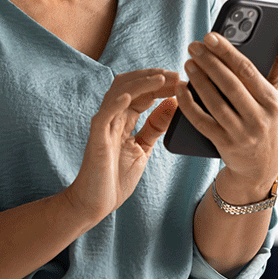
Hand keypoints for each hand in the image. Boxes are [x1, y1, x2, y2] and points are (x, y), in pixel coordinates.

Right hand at [64, 69, 179, 223]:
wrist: (94, 203)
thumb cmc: (115, 178)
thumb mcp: (143, 148)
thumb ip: (155, 127)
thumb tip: (173, 103)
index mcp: (123, 119)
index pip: (142, 92)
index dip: (161, 83)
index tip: (182, 80)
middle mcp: (112, 117)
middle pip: (130, 85)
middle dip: (154, 77)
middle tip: (177, 75)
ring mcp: (103, 126)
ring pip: (118, 93)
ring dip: (141, 83)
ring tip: (162, 79)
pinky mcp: (96, 138)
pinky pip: (104, 115)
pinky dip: (116, 103)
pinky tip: (131, 96)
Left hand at [175, 30, 277, 199]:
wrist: (260, 166)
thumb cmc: (266, 118)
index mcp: (272, 101)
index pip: (248, 71)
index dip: (228, 52)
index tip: (210, 36)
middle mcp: (259, 118)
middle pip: (230, 85)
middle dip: (210, 62)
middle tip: (194, 46)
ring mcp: (241, 133)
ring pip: (215, 103)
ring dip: (198, 81)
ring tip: (188, 63)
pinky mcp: (224, 145)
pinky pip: (202, 122)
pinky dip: (189, 105)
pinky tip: (180, 89)